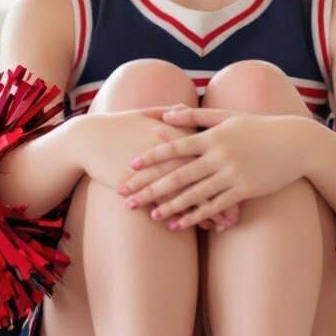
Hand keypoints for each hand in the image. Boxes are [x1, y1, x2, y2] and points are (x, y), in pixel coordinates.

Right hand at [72, 107, 236, 229]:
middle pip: (206, 172)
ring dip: (209, 209)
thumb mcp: (144, 113)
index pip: (210, 147)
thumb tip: (183, 108)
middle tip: (245, 205)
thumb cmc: (117, 125)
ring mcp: (156, 168)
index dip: (229, 162)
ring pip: (189, 192)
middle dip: (227, 190)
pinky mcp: (142, 184)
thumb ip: (167, 110)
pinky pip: (168, 203)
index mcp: (173, 129)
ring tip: (227, 224)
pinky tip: (195, 227)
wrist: (87, 139)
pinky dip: (182, 215)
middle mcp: (169, 149)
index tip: (248, 174)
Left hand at [117, 105, 306, 230]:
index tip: (131, 167)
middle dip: (150, 187)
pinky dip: (195, 216)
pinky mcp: (245, 190)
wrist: (295, 143)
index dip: (151, 158)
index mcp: (213, 136)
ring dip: (170, 206)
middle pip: (178, 174)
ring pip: (194, 194)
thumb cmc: (260, 127)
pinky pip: (215, 206)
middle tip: (128, 197)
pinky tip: (178, 224)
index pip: (175, 147)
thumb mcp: (228, 117)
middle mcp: (220, 155)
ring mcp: (232, 174)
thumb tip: (165, 114)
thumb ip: (196, 116)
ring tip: (149, 215)